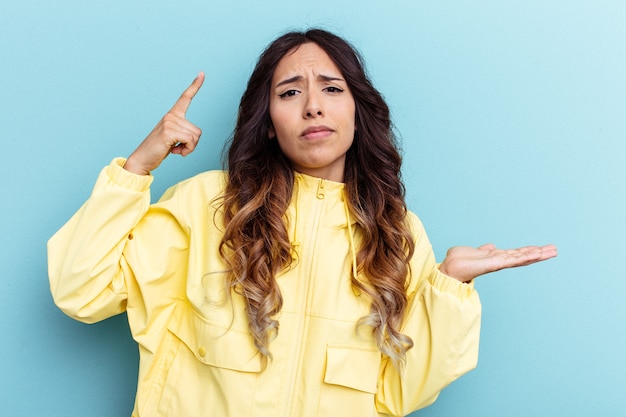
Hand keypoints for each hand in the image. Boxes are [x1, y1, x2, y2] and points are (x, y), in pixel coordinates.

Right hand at [124, 72, 204, 174]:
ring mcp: (170, 122)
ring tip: (175, 149)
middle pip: (198, 131)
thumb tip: (194, 137)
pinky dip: (187, 150)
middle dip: (192, 144)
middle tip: (177, 148)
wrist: (142, 159)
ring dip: (189, 148)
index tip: (202, 73)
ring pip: (195, 137)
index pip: (185, 97)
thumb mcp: (174, 138)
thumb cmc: (158, 149)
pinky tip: (175, 152)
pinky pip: (191, 141)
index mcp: (172, 115)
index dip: (195, 86)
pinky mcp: (169, 131)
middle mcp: (171, 116)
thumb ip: (184, 133)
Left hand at [438, 243, 557, 282]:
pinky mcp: (495, 264)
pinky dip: (525, 257)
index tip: (541, 248)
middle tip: (554, 250)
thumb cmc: (458, 261)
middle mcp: (499, 261)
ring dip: (537, 254)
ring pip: (521, 258)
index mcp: (495, 257)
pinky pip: (513, 260)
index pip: (516, 254)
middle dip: (538, 253)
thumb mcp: (473, 252)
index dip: (528, 251)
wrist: (449, 268)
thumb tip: (491, 246)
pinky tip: (536, 254)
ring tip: (552, 252)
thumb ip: (483, 250)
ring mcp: (499, 263)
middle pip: (523, 256)